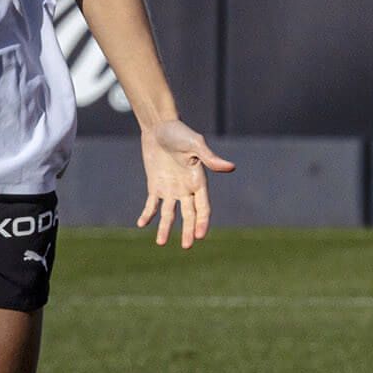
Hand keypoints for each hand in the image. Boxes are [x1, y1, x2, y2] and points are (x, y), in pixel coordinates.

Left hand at [137, 119, 235, 248]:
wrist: (159, 126)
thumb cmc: (180, 132)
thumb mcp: (195, 144)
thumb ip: (210, 158)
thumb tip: (230, 167)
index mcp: (199, 180)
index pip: (203, 207)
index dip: (203, 222)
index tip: (200, 235)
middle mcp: (186, 188)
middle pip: (189, 215)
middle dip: (189, 231)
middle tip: (187, 246)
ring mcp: (171, 189)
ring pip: (170, 214)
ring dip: (166, 228)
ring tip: (160, 242)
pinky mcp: (155, 186)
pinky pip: (152, 205)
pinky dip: (148, 214)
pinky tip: (142, 224)